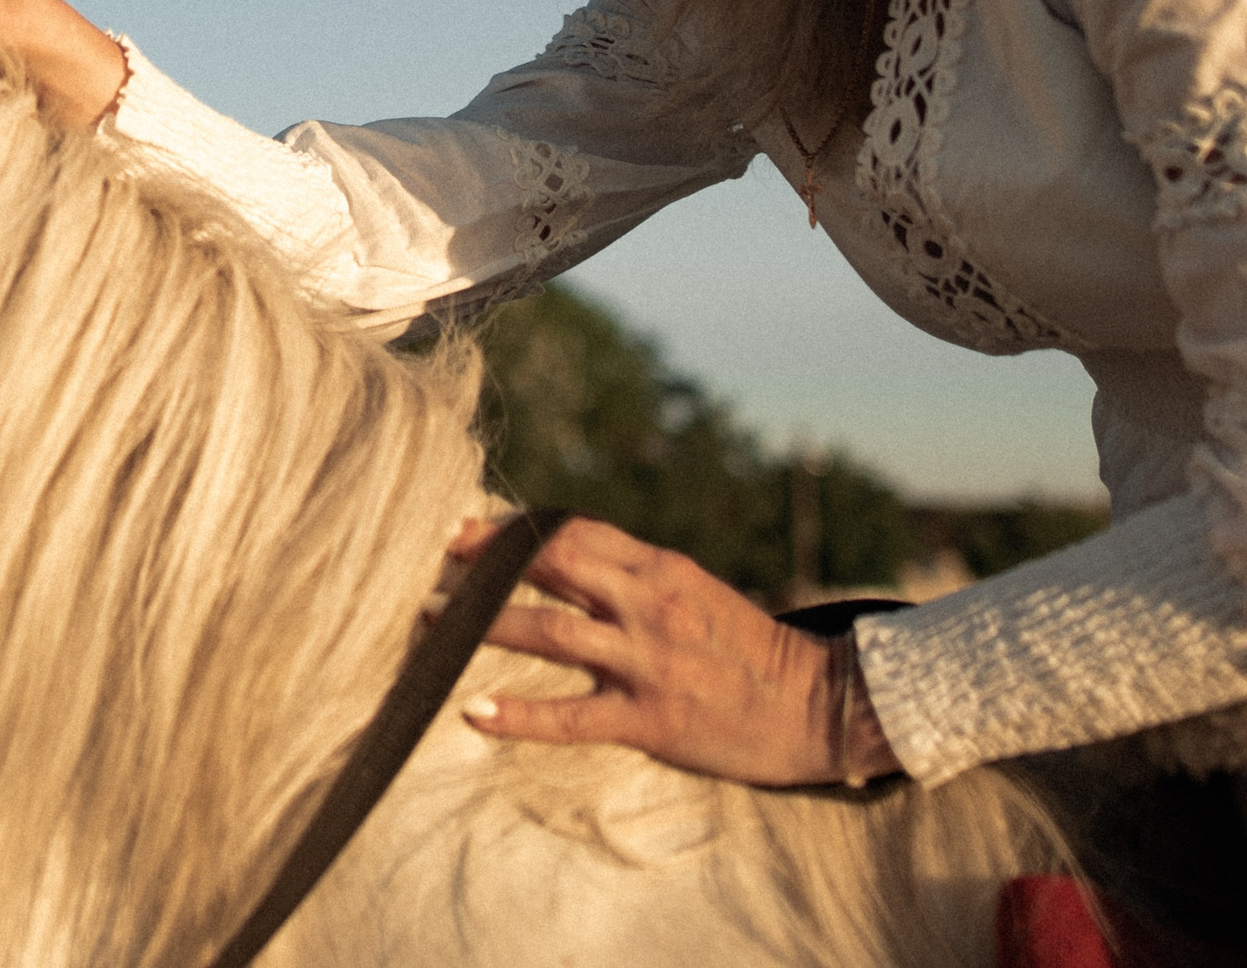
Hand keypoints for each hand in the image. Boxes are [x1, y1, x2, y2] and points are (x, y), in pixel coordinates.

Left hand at [450, 516, 899, 786]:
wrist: (818, 705)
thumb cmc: (748, 649)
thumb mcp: (694, 592)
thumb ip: (634, 576)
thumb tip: (563, 558)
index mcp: (659, 567)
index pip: (571, 531)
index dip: (511, 528)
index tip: (462, 531)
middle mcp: (648, 603)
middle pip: (550, 566)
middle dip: (483, 562)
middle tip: (429, 563)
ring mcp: (647, 660)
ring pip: (548, 632)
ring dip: (480, 625)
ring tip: (427, 624)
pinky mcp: (650, 718)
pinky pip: (571, 716)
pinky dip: (519, 716)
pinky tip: (474, 713)